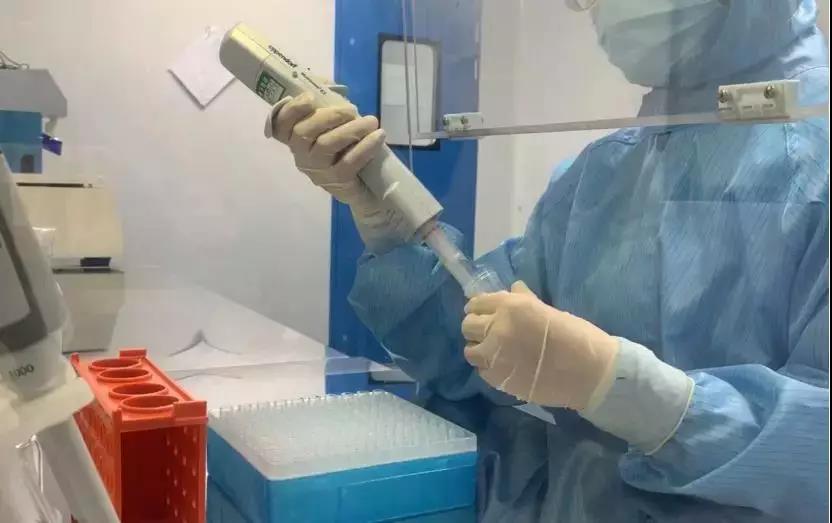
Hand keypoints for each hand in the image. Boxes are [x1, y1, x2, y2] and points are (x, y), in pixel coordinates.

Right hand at [265, 92, 385, 205]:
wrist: (363, 183)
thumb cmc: (343, 145)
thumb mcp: (332, 121)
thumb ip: (326, 101)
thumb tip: (327, 84)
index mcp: (293, 138)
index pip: (280, 124)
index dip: (291, 110)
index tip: (309, 97)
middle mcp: (300, 154)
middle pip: (303, 133)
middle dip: (329, 116)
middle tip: (352, 109)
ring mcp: (317, 170)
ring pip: (326, 145)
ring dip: (350, 129)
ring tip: (371, 121)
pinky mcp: (336, 181)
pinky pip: (348, 162)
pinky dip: (364, 147)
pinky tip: (378, 136)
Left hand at [462, 281, 618, 410]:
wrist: (589, 372)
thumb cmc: (576, 336)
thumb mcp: (549, 310)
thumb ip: (524, 300)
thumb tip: (513, 289)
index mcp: (511, 306)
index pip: (477, 303)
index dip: (478, 308)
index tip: (483, 312)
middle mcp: (497, 328)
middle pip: (467, 325)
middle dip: (476, 327)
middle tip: (489, 332)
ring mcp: (495, 355)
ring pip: (469, 350)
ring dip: (480, 349)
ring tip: (494, 352)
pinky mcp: (498, 379)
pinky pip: (481, 371)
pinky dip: (489, 368)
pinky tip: (504, 367)